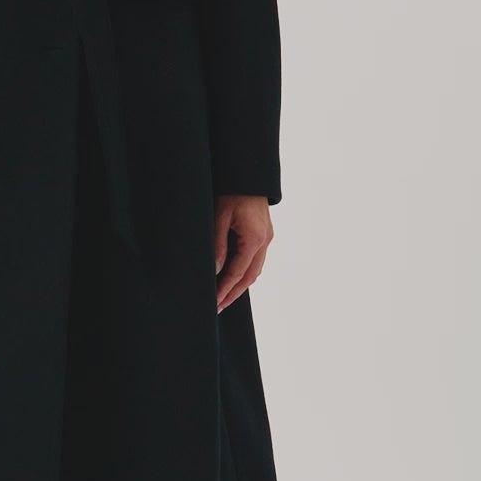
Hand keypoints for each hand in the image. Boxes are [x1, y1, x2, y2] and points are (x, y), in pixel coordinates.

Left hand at [214, 194, 272, 311]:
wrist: (247, 172)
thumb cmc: (231, 191)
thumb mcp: (218, 217)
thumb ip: (217, 246)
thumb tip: (216, 271)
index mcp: (254, 238)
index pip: (238, 272)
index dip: (225, 290)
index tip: (213, 302)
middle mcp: (265, 240)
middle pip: (250, 276)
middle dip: (234, 293)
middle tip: (218, 307)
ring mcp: (267, 237)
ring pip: (255, 269)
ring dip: (241, 284)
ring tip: (224, 296)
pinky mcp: (265, 233)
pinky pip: (257, 259)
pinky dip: (245, 271)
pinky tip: (234, 276)